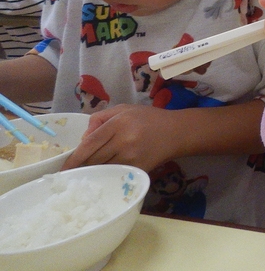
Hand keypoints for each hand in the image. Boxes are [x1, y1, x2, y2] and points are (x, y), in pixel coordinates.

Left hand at [62, 104, 180, 171]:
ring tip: (87, 174)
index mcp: (119, 123)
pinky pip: (116, 175)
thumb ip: (101, 118)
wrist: (178, 132)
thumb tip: (83, 138)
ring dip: (93, 172)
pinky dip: (107, 176)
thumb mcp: (125, 109)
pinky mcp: (139, 168)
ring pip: (103, 169)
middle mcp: (124, 140)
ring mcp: (132, 156)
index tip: (64, 168)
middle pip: (93, 158)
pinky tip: (104, 176)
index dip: (74, 158)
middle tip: (73, 172)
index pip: (90, 143)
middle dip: (81, 167)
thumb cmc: (150, 118)